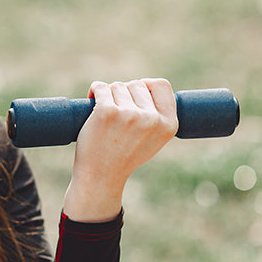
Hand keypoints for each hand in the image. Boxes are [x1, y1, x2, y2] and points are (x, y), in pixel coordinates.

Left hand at [63, 79, 177, 221]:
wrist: (100, 176)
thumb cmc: (124, 156)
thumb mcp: (154, 139)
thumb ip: (157, 115)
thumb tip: (148, 85)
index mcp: (169, 124)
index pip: (162, 85)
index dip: (146, 87)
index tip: (134, 98)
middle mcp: (151, 119)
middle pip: (137, 84)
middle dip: (124, 94)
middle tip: (116, 115)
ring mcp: (129, 115)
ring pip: (117, 86)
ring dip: (108, 96)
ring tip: (106, 117)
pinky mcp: (107, 112)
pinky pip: (100, 87)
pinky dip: (94, 91)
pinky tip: (92, 101)